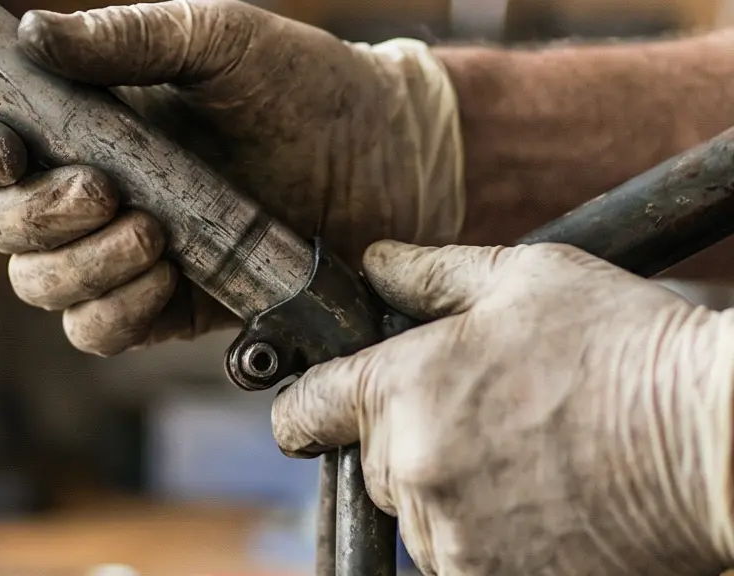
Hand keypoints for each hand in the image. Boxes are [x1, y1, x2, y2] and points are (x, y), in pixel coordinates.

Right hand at [0, 0, 463, 355]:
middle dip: (37, 217)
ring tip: (153, 233)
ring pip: (42, 287)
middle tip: (106, 191)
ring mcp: (124, 251)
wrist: (386, 159)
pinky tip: (166, 275)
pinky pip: (98, 330)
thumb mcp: (220, 42)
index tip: (7, 153)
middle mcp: (90, 188)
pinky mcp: (165, 305)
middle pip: (0, 226)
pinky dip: (115, 311)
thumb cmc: (303, 86)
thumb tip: (34, 35)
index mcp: (86, 119)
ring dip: (80, 267)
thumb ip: (129, 39)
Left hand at [273, 241, 733, 574]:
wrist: (717, 441)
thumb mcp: (526, 280)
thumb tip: (374, 262)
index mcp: (399, 390)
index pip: (302, 411)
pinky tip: (542, 499)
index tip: (319, 409)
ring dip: (450, 492)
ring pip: (418, 515)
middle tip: (484, 414)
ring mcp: (451, 539)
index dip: (307, 406)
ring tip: (527, 455)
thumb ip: (430, 273)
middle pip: (371, 463)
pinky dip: (486, 536)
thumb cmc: (622, 346)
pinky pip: (460, 558)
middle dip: (408, 440)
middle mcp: (410, 471)